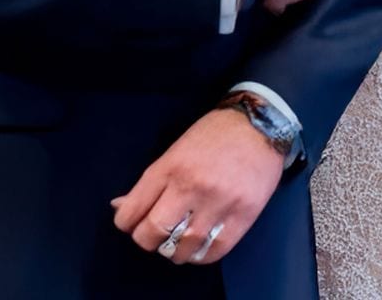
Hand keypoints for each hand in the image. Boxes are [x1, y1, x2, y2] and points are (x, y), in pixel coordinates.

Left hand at [111, 107, 283, 264]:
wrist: (260, 124)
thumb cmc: (215, 133)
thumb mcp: (177, 149)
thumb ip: (151, 181)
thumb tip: (121, 206)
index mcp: (170, 166)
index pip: (133, 210)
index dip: (126, 223)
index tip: (132, 223)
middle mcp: (190, 186)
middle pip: (153, 233)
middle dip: (148, 240)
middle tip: (155, 235)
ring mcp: (217, 203)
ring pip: (182, 249)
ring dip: (174, 251)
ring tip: (178, 240)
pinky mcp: (242, 216)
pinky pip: (213, 252)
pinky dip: (200, 255)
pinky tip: (198, 245)